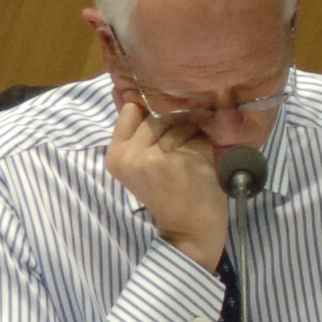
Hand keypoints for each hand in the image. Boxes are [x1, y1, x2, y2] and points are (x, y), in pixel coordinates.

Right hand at [101, 84, 231, 268]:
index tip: (161, 135)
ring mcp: (156, 158)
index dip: (152, 116)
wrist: (189, 231)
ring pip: (181, 123)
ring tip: (190, 161)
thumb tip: (130, 89)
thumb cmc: (168, 194)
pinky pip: (199, 136)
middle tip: (178, 156)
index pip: (133, 109)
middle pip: (158, 115)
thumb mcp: (140, 163)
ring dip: (192, 137)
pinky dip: (206, 147)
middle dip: (174, 128)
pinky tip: (201, 166)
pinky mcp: (183, 161)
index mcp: (116, 155)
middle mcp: (131, 155)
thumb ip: (136, 130)